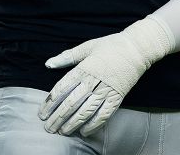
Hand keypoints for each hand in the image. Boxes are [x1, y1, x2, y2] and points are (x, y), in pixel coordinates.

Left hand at [38, 16, 172, 136]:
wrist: (137, 48)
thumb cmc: (111, 45)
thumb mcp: (87, 47)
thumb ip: (67, 57)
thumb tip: (48, 63)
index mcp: (84, 68)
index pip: (62, 89)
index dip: (50, 103)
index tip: (42, 113)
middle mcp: (93, 81)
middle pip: (71, 103)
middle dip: (58, 118)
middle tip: (48, 128)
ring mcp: (106, 91)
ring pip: (86, 111)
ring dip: (72, 124)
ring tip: (62, 132)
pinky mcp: (117, 97)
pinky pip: (104, 115)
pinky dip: (94, 125)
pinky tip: (84, 131)